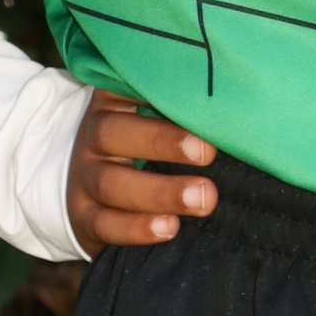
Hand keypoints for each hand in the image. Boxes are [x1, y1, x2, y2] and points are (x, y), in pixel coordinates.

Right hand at [66, 90, 217, 254]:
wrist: (89, 185)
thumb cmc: (142, 139)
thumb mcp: (150, 111)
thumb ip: (181, 101)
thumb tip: (231, 93)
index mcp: (112, 101)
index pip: (125, 86)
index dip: (159, 91)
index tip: (201, 99)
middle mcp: (93, 136)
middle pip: (115, 133)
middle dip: (162, 143)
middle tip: (207, 152)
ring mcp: (84, 178)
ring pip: (112, 185)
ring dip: (160, 193)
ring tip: (203, 199)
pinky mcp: (85, 217)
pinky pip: (106, 224)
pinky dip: (137, 228)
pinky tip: (170, 228)